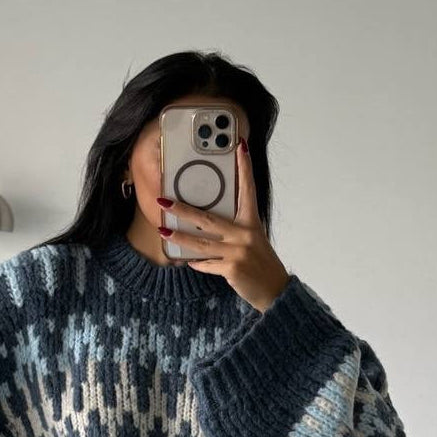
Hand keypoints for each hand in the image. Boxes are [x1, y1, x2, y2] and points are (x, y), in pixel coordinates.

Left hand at [157, 138, 291, 312]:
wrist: (274, 291)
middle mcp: (245, 234)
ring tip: (162, 231)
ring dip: (179, 238)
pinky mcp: (232, 268)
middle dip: (182, 210)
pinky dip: (196, 263)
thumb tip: (206, 224)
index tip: (239, 146)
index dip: (244, 167)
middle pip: (207, 219)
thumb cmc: (261, 263)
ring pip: (200, 243)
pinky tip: (187, 261)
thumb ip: (235, 229)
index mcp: (252, 222)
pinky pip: (206, 264)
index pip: (247, 189)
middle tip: (163, 201)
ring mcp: (238, 251)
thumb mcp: (253, 240)